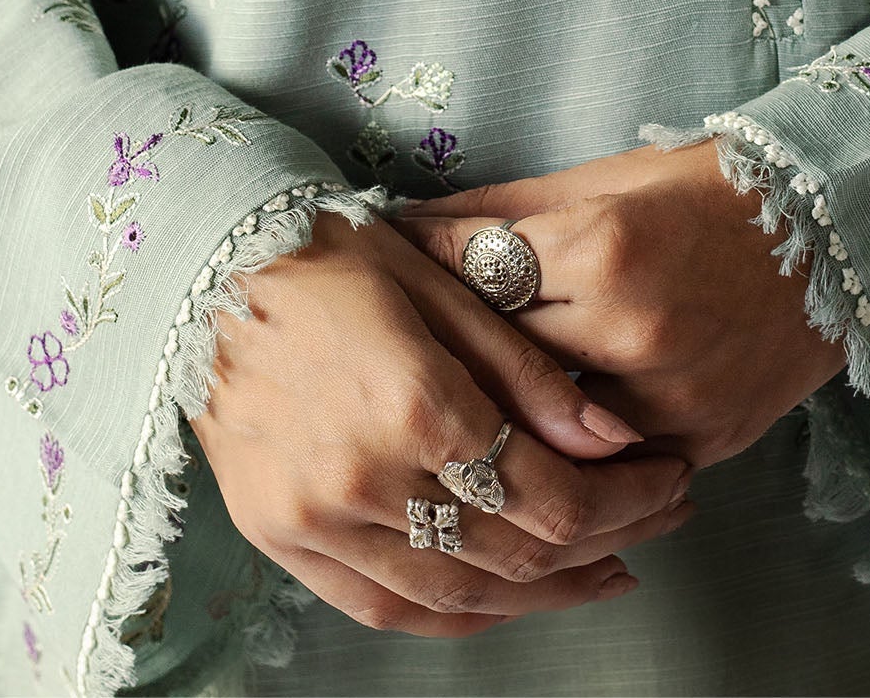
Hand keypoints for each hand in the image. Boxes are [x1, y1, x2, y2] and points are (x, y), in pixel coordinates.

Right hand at [188, 207, 695, 637]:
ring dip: (544, 594)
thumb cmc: (329, 255)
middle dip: (606, 542)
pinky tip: (509, 594)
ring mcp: (315, 521)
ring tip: (605, 567)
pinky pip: (385, 609)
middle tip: (658, 518)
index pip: (548, 493)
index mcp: (411, 401)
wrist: (202, 270)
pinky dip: (458, 614)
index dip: (626, 498)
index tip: (667, 477)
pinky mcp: (281, 540)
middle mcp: (362, 477)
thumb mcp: (442, 281)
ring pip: (456, 597)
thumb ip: (528, 370)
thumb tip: (614, 438)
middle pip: (514, 552)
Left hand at [392, 138, 845, 469]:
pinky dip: (575, 454)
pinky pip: (609, 466)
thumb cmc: (711, 189)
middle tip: (395, 349)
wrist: (835, 233)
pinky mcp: (701, 442)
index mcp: (601, 247)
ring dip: (504, 418)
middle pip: (498, 363)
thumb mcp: (605, 177)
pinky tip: (540, 442)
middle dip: (447, 351)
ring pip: (546, 434)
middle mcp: (629, 330)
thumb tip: (408, 227)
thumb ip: (506, 211)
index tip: (383, 268)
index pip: (474, 272)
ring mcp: (669, 398)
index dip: (422, 269)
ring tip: (453, 407)